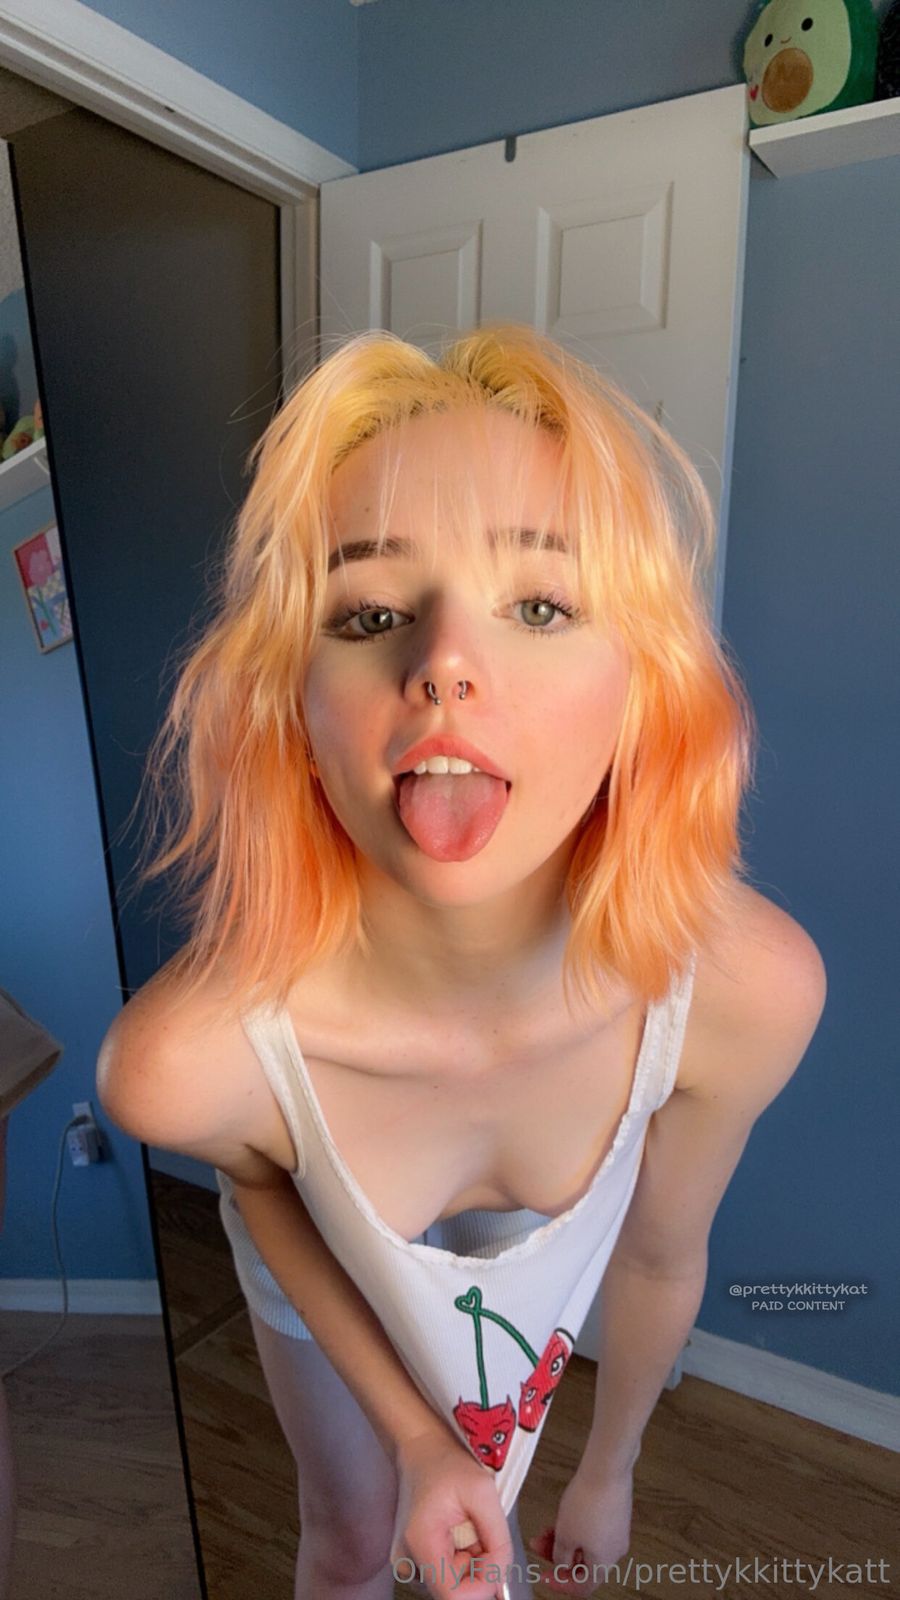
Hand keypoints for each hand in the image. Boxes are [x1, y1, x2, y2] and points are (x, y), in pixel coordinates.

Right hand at [391, 1427, 514, 1598]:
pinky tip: (460, 1533)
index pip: (453, 1596)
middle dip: (478, 1569)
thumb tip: (502, 1579)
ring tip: (469, 1528)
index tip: (494, 1557)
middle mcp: (407, 1561)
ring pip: (452, 1585)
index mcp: (421, 1543)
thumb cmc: (447, 1463)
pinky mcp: (413, 1561)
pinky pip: (445, 1575)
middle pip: (454, 1592)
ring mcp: (407, 1563)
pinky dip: (462, 1560)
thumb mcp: (483, 1492)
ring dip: (471, 1564)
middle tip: (481, 1532)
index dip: (482, 1586)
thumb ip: (498, 1539)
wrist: (421, 1449)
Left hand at [526, 1461, 632, 1594]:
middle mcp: (615, 1551)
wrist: (606, 1469)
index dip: (562, 1583)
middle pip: (584, 1564)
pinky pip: (594, 1529)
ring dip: (565, 1539)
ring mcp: (617, 1531)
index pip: (583, 1587)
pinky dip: (577, 1527)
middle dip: (559, 1555)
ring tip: (546, 1528)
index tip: (546, 1575)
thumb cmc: (588, 1501)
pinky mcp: (616, 1513)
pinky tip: (563, 1516)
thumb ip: (561, 1556)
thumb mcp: (565, 1535)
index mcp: (604, 1563)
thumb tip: (563, 1565)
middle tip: (540, 1545)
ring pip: (587, 1544)